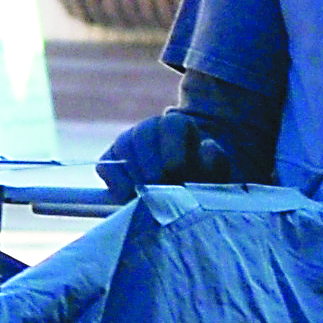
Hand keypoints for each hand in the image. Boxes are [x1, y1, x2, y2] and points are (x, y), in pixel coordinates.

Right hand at [96, 106, 234, 199]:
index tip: (177, 171)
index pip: (171, 125)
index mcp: (177, 126)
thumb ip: (216, 160)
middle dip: (150, 162)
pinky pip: (107, 166)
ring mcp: (127, 144)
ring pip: (123, 147)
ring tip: (145, 195)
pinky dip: (116, 183)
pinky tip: (128, 197)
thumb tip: (207, 148)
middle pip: (143, 133)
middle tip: (157, 185)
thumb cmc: (200, 181)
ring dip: (134, 173)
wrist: (180, 196)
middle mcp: (149, 129)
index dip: (173, 147)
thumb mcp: (215, 172)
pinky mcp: (110, 163)